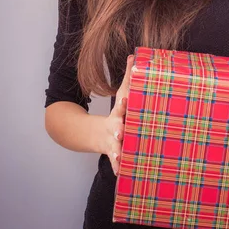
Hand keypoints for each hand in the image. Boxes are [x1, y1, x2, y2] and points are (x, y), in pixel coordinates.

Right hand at [104, 54, 133, 175]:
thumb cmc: (118, 112)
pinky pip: (116, 163)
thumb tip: (135, 55)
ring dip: (118, 151)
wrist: (93, 134)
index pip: (121, 107)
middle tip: (121, 130)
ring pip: (115, 147)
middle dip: (119, 129)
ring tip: (120, 155)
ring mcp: (112, 142)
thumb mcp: (122, 94)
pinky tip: (120, 174)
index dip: (123, 104)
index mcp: (119, 113)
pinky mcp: (113, 155)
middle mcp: (114, 128)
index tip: (124, 100)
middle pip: (116, 128)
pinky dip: (118, 168)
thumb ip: (129, 76)